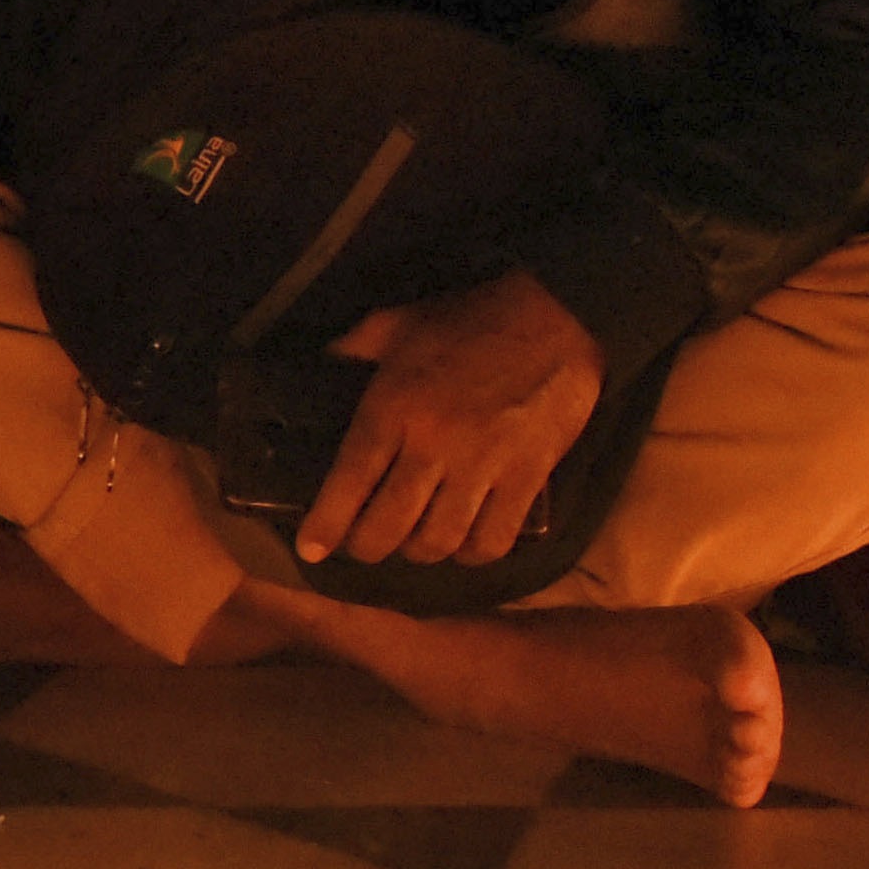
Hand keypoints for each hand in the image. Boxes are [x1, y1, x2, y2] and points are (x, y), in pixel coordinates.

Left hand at [300, 270, 604, 567]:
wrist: (557, 315)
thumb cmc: (471, 320)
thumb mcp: (398, 323)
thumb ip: (355, 348)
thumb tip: (323, 366)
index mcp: (393, 407)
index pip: (349, 481)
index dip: (326, 524)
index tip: (311, 550)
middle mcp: (433, 445)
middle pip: (388, 525)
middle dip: (367, 547)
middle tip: (363, 546)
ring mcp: (483, 466)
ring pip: (438, 540)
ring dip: (419, 552)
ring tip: (412, 542)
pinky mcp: (527, 478)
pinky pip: (493, 539)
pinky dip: (472, 553)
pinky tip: (463, 543)